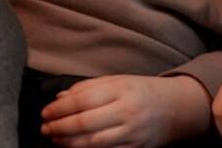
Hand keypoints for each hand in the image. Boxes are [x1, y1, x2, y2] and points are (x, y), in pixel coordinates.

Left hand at [41, 74, 210, 146]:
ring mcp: (132, 133)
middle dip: (60, 128)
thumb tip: (60, 98)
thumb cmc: (141, 90)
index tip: (45, 113)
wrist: (176, 108)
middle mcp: (127, 112)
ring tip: (55, 139)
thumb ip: (88, 87)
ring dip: (69, 143)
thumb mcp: (117, 80)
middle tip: (45, 129)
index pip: (82, 100)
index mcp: (120, 89)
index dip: (60, 109)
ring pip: (94, 143)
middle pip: (85, 123)